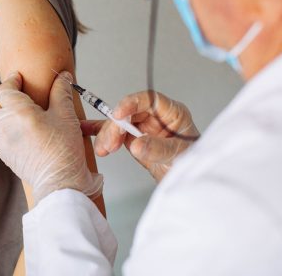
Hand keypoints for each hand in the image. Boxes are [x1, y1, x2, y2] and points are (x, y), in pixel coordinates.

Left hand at [0, 72, 102, 202]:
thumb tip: (62, 76)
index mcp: (17, 111)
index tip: (18, 77)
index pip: (5, 89)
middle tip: (11, 88)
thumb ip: (61, 92)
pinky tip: (16, 126)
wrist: (59, 182)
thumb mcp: (66, 115)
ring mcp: (1, 142)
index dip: (11, 80)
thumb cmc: (63, 150)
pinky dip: (2, 125)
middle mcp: (4, 125)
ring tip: (14, 107)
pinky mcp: (4, 154)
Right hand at [81, 91, 198, 181]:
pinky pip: (116, 133)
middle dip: (116, 126)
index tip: (119, 114)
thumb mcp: (179, 154)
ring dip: (109, 135)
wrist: (192, 181)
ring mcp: (143, 128)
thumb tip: (137, 144)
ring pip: (120, 124)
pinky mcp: (134, 139)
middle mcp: (155, 117)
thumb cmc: (193, 161)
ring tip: (104, 149)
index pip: (149, 100)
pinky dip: (103, 133)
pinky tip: (88, 130)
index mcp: (171, 113)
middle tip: (110, 142)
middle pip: (130, 113)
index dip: (132, 103)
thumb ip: (158, 148)